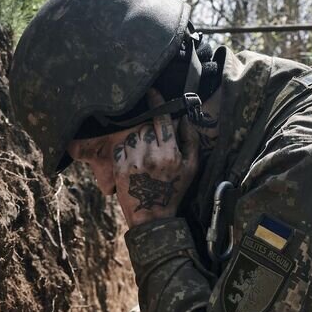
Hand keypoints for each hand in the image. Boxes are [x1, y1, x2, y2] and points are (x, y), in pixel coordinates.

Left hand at [112, 90, 200, 228]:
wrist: (152, 218)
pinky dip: (124, 148)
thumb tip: (184, 120)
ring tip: (143, 153)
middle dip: (149, 130)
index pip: (161, 119)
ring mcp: (133, 161)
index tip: (153, 92)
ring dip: (136, 139)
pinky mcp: (120, 168)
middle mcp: (151, 155)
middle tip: (153, 143)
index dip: (157, 103)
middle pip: (146, 126)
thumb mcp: (191, 168)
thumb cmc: (174, 192)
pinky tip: (132, 159)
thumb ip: (191, 142)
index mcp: (170, 153)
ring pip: (132, 135)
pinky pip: (119, 146)